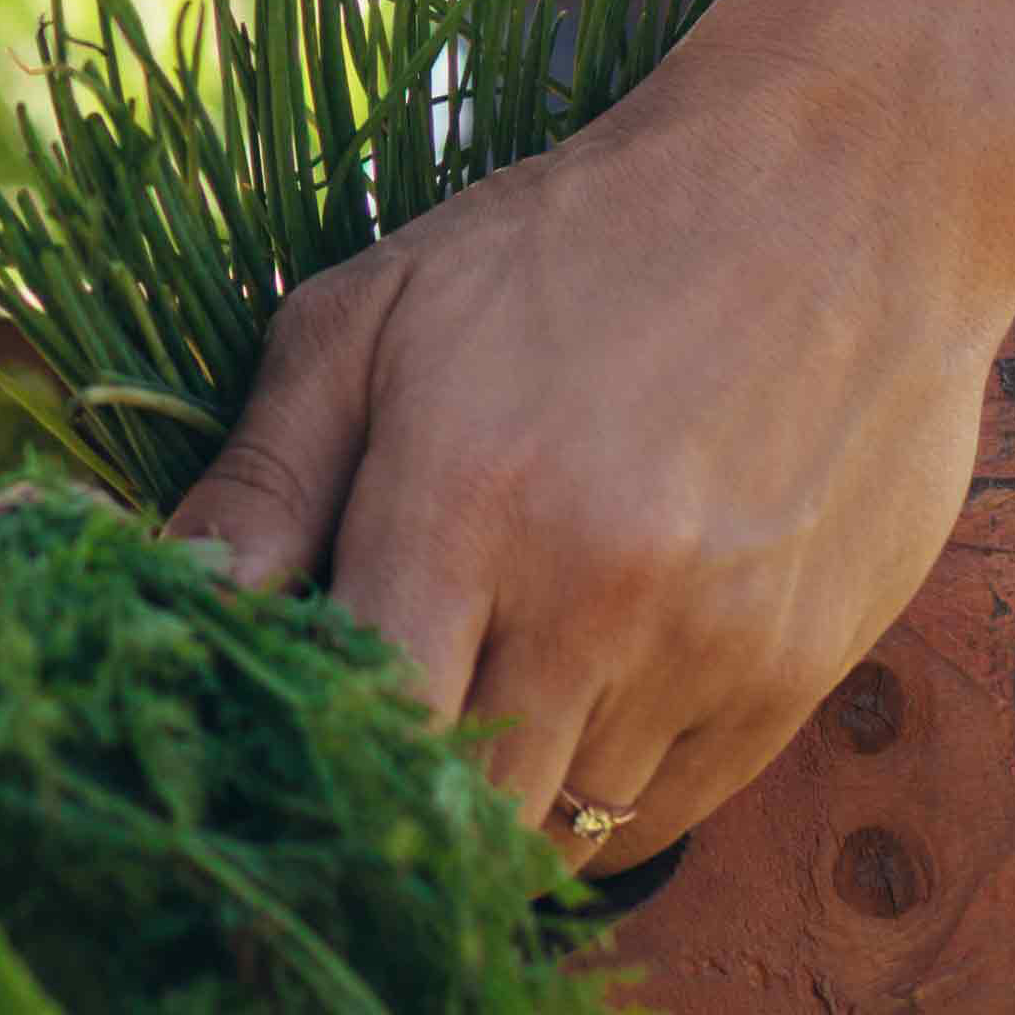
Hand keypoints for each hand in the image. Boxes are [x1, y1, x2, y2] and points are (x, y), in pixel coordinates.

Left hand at [164, 27, 1014, 869]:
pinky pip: (670, 814)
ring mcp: (712, 647)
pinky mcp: (799, 674)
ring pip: (569, 830)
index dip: (317, 768)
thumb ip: (267, 474)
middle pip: (467, 817)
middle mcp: (594, 595)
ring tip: (494, 692)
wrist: (843, 184)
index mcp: (465, 501)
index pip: (365, 735)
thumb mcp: (383, 310)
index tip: (290, 754)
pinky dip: (609, 796)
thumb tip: (171, 605)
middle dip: (406, 806)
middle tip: (381, 751)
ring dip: (511, 795)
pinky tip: (587, 702)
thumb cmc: (584, 239)